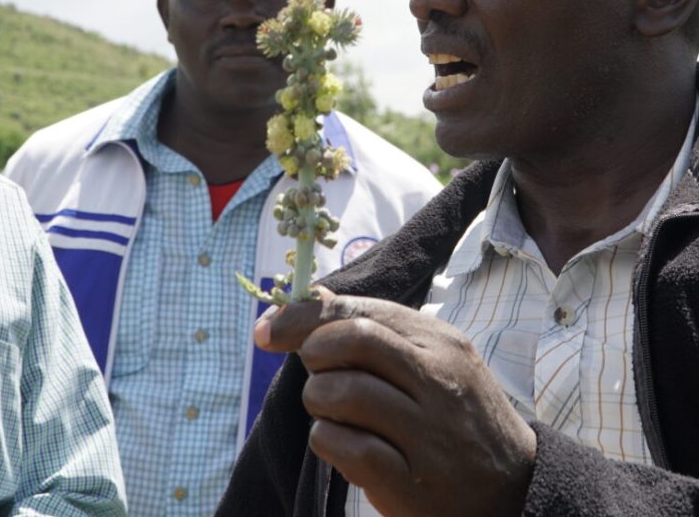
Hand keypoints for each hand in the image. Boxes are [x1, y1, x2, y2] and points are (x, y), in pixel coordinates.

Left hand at [255, 288, 535, 516]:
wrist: (516, 487)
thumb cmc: (458, 413)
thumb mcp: (433, 358)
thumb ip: (378, 329)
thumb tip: (314, 297)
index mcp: (438, 341)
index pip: (359, 310)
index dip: (302, 317)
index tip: (267, 330)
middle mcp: (437, 379)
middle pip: (351, 340)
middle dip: (313, 352)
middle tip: (316, 372)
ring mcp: (428, 433)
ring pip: (341, 392)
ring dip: (318, 401)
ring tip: (331, 411)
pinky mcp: (413, 484)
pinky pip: (344, 446)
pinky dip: (327, 440)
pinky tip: (341, 443)